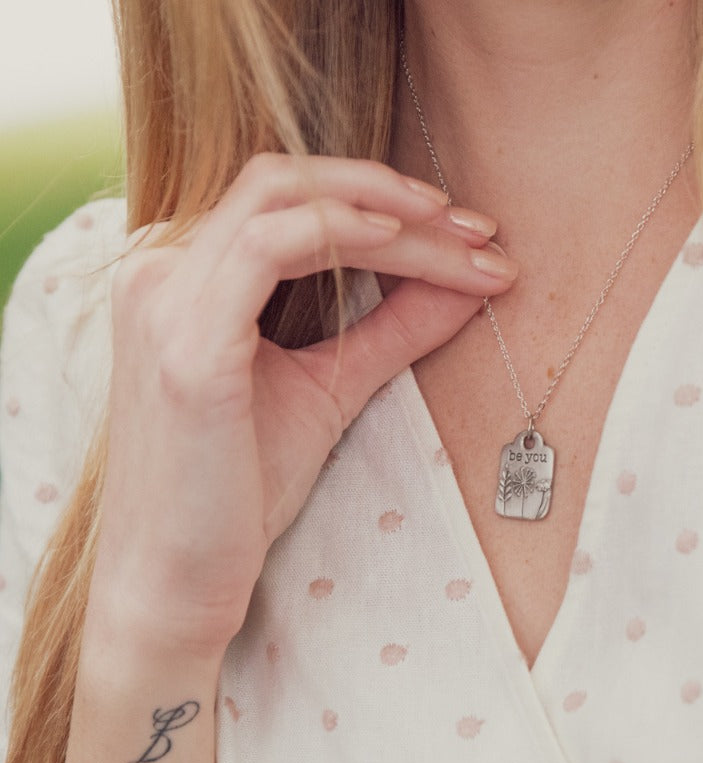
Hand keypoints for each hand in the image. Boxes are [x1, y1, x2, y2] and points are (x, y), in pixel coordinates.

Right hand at [89, 153, 515, 656]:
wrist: (180, 580)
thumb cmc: (242, 485)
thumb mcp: (333, 385)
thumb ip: (395, 326)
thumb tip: (472, 281)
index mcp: (188, 273)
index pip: (292, 198)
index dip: (384, 198)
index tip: (471, 231)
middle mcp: (162, 268)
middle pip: (290, 182)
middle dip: (393, 192)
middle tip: (479, 226)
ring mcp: (164, 298)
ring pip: (286, 202)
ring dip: (388, 212)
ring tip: (464, 239)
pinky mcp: (186, 343)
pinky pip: (268, 246)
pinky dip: (339, 230)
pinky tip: (398, 241)